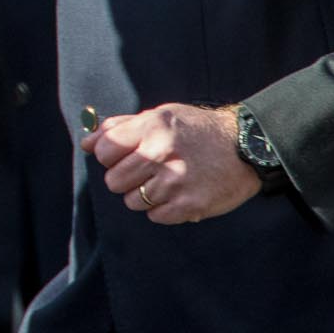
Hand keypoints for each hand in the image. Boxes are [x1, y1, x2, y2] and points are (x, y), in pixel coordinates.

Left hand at [81, 103, 260, 224]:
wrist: (247, 147)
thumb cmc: (195, 130)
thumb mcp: (159, 116)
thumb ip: (119, 127)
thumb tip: (86, 142)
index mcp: (151, 128)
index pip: (103, 150)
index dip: (108, 155)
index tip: (121, 156)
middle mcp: (161, 154)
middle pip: (113, 180)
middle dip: (124, 177)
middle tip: (144, 171)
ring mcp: (176, 182)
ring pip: (131, 201)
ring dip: (143, 194)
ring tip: (164, 181)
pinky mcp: (190, 205)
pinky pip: (155, 216)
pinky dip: (162, 209)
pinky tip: (177, 194)